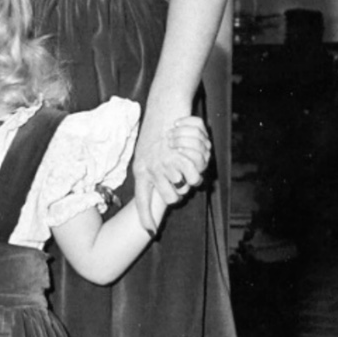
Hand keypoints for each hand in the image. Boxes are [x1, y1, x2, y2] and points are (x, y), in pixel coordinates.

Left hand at [132, 109, 210, 234]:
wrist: (166, 104)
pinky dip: (197, 162)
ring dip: (191, 173)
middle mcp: (148, 167)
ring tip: (188, 157)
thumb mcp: (151, 149)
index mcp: (140, 168)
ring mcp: (161, 162)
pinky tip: (190, 147)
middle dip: (180, 191)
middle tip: (184, 175)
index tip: (149, 232)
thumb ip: (156, 168)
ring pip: (183, 185)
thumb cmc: (161, 127)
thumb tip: (169, 187)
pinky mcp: (175, 153)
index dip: (146, 216)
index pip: (141, 198)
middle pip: (169, 197)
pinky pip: (194, 171)